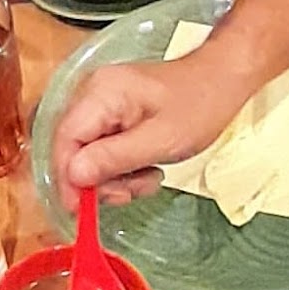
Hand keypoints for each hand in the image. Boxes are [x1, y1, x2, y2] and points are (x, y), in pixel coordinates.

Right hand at [51, 51, 243, 210]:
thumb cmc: (200, 106)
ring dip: (114, 178)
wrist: (222, 80)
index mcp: (101, 93)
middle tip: (130, 193)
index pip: (65, 140)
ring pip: (87, 154)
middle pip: (73, 149)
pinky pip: (102, 149)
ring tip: (147, 179)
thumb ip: (114, 158)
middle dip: (99, 180)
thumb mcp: (160, 140)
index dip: (68, 178)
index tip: (82, 209)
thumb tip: (74, 176)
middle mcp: (92, 94)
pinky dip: (120, 167)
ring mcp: (101, 103)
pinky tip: (145, 169)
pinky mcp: (111, 114)